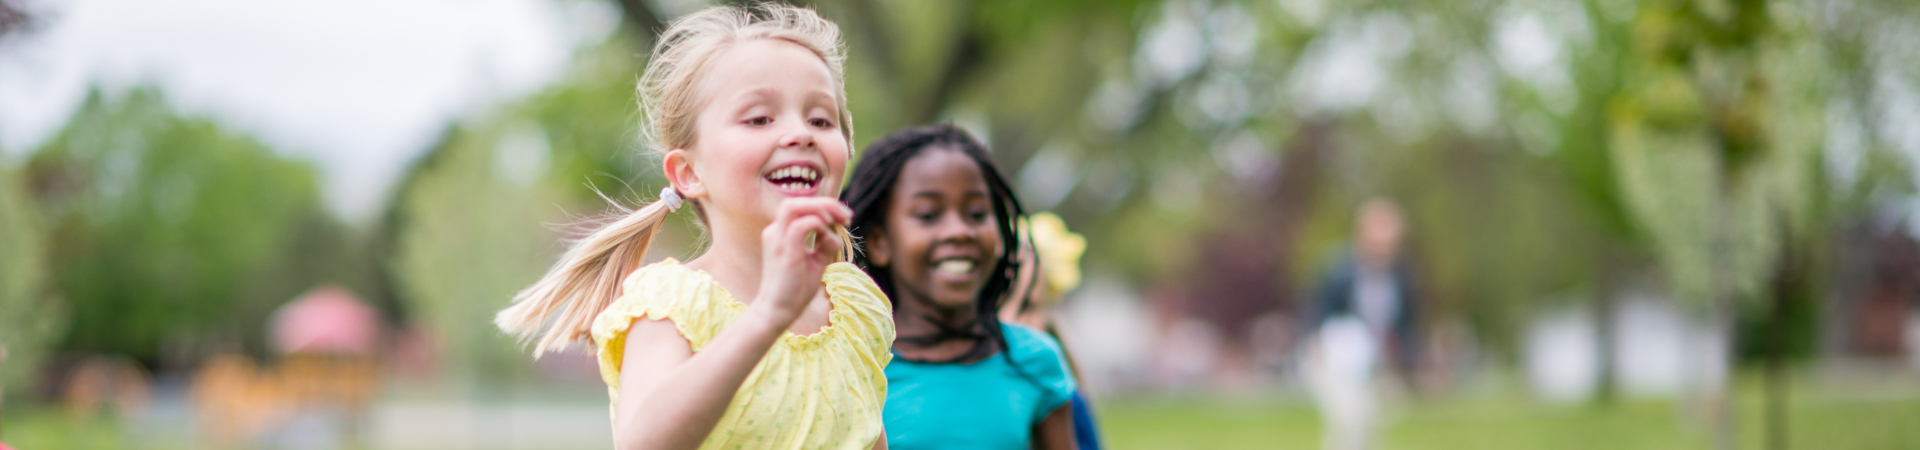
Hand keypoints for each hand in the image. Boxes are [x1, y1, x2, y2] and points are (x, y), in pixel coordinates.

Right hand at [756, 197, 851, 320]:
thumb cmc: (795, 290)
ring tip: (839, 221)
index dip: (825, 207)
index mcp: (780, 232)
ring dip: (821, 208)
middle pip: (796, 201)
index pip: (801, 206)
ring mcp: (776, 238)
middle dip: (825, 203)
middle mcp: (775, 231)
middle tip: (847, 216)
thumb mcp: (815, 262)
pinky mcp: (784, 249)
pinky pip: (802, 225)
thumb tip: (834, 232)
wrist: (778, 311)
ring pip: (794, 205)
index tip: (845, 219)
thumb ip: (824, 245)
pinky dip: (819, 225)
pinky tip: (828, 238)